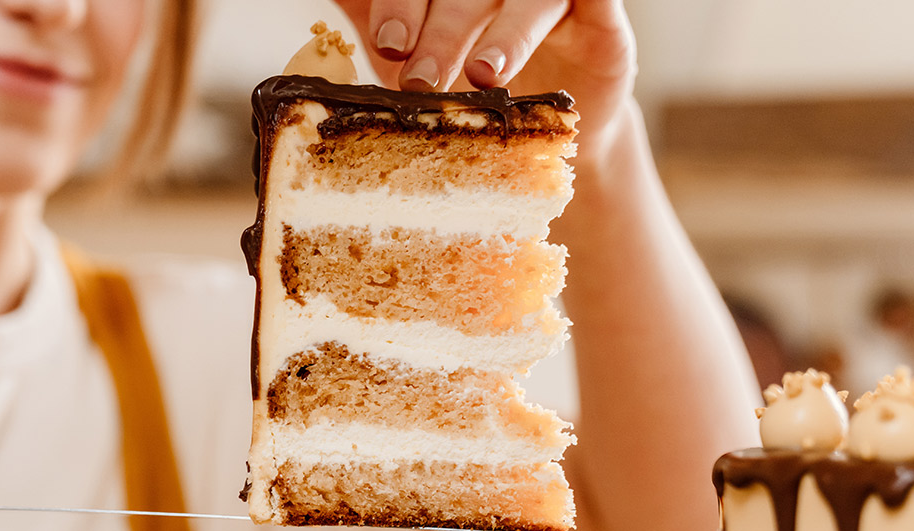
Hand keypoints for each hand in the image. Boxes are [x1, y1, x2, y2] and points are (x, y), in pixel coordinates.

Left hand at [333, 0, 636, 125]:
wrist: (536, 134)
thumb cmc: (461, 84)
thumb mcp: (412, 57)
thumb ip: (367, 18)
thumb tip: (315, 17)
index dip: (400, 5)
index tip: (384, 44)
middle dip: (438, 24)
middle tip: (413, 68)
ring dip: (506, 33)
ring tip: (485, 75)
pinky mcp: (598, 15)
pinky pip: (595, 0)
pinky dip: (582, 5)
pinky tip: (567, 20)